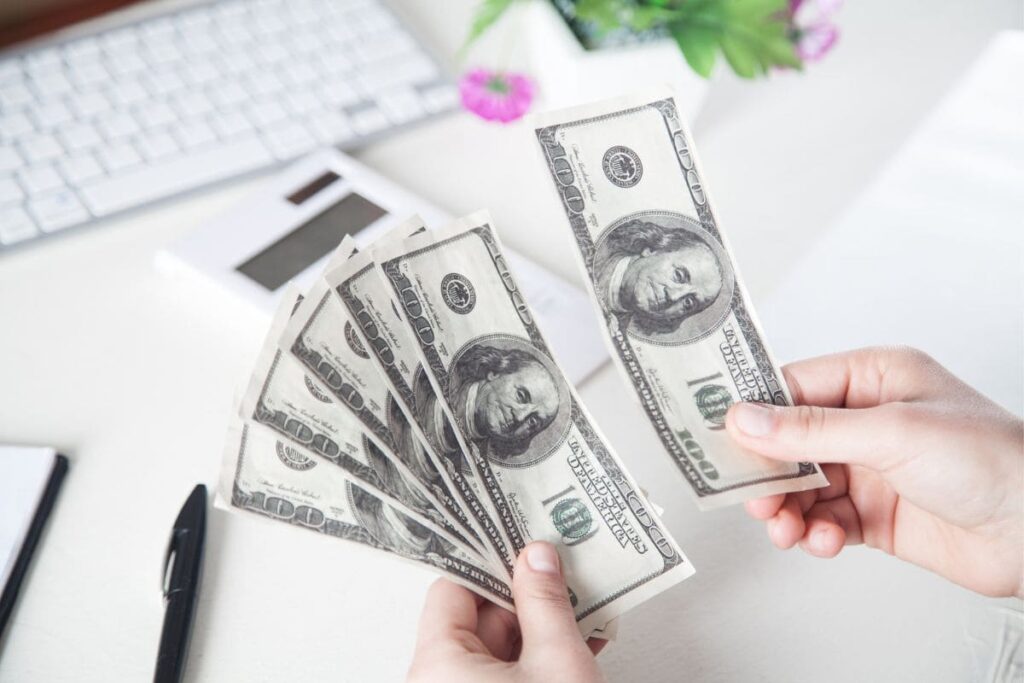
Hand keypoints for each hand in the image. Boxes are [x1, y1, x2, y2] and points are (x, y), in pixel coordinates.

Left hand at [407, 542, 606, 682]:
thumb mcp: (558, 663)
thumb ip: (546, 603)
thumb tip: (538, 559)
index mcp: (439, 665)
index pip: (453, 589)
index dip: (490, 561)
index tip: (518, 540)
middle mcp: (440, 682)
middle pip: (479, 617)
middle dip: (526, 594)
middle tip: (560, 567)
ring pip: (500, 649)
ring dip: (541, 627)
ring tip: (582, 603)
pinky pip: (510, 675)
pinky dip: (540, 660)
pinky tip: (580, 640)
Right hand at [726, 346, 1022, 597]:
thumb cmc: (993, 460)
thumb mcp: (891, 433)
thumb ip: (811, 430)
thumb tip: (748, 420)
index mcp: (872, 379)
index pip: (792, 388)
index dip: (754, 413)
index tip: (720, 436)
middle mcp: (867, 421)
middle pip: (789, 443)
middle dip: (769, 473)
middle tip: (754, 494)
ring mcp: (870, 469)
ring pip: (801, 487)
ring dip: (788, 510)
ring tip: (786, 527)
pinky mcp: (875, 514)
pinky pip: (824, 521)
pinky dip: (816, 534)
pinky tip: (824, 539)